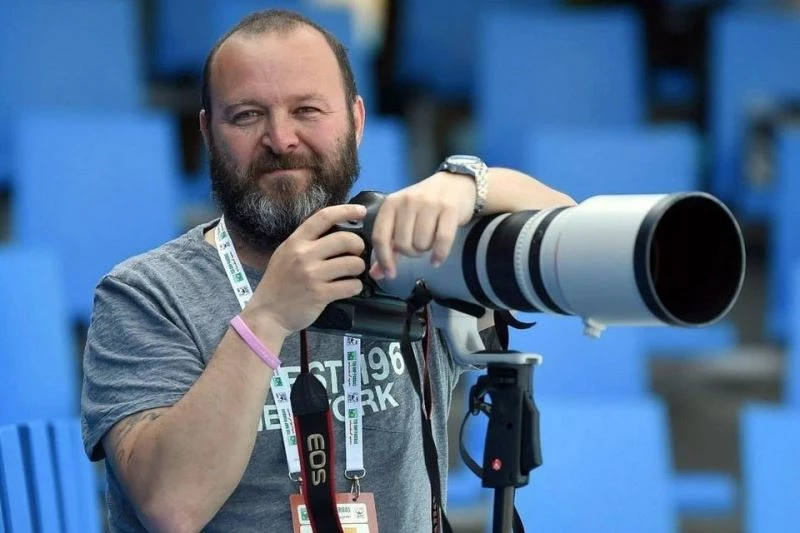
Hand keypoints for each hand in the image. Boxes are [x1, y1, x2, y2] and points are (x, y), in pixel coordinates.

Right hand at [245, 204, 367, 334]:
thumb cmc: (279, 282)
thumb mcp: (285, 254)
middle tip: (358, 252)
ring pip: (353, 263)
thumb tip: (334, 229)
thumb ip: (306, 241)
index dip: (346, 211)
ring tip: (354, 272)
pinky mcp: (320, 294)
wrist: (267, 313)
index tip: (361, 211)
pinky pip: (351, 285)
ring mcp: (312, 275)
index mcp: (296, 241)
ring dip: (359, 267)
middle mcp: (304, 255)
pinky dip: (355, 286)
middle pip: (345, 239)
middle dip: (359, 245)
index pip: (324, 217)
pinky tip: (350, 287)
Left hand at [369, 172, 475, 279]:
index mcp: (391, 204)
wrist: (455, 184)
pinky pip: (442, 240)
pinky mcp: (449, 209)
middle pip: (403, 244)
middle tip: (418, 246)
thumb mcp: (402, 220)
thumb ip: (389, 247)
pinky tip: (437, 259)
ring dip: (426, 251)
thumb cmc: (424, 205)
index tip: (390, 274)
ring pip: (421, 244)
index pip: (380, 236)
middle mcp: (408, 201)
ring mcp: (429, 204)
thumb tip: (376, 274)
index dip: (384, 259)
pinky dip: (439, 255)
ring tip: (430, 242)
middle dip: (411, 253)